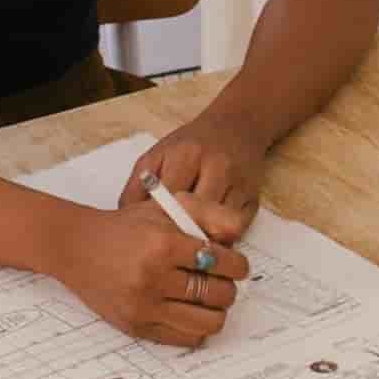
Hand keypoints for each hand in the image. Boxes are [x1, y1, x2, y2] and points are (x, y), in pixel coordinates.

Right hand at [49, 202, 253, 347]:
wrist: (78, 248)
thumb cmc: (127, 227)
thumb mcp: (168, 206)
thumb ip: (208, 214)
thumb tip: (237, 237)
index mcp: (164, 243)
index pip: (223, 262)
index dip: (238, 265)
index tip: (236, 265)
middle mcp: (154, 276)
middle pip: (219, 294)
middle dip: (227, 286)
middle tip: (219, 279)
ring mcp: (144, 306)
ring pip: (208, 321)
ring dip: (216, 310)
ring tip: (207, 297)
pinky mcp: (136, 326)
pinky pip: (186, 338)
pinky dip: (196, 326)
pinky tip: (189, 310)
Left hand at [119, 117, 266, 243]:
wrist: (237, 125)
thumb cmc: (190, 144)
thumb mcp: (157, 155)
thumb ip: (137, 187)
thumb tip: (124, 222)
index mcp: (187, 155)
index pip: (169, 201)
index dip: (157, 225)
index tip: (147, 240)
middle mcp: (217, 167)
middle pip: (198, 217)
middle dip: (181, 237)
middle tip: (166, 254)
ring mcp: (239, 184)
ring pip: (221, 228)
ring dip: (203, 243)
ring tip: (186, 252)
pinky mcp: (254, 199)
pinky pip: (238, 230)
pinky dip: (221, 240)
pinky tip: (206, 242)